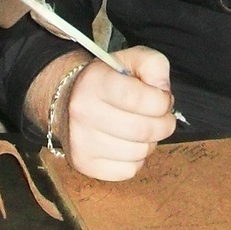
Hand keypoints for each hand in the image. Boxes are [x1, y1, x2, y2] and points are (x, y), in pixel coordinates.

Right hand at [31, 47, 176, 180]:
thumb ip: (154, 64)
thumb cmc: (106, 80)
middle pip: (143, 130)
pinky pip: (128, 170)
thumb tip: (162, 90)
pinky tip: (129, 144)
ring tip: (143, 129)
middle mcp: (83, 112)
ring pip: (138, 152)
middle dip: (164, 124)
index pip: (142, 99)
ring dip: (150, 142)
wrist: (67, 101)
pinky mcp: (83, 164)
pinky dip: (137, 159)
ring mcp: (81, 142)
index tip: (163, 99)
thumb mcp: (130, 59)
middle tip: (163, 118)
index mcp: (94, 82)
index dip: (163, 101)